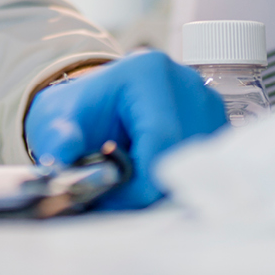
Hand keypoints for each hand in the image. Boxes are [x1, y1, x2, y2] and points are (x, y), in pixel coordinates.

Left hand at [24, 52, 225, 208]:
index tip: (110, 202)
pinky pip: (207, 169)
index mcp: (149, 72)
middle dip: (149, 189)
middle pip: (184, 157)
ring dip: (165, 189)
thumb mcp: (57, 121)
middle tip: (115, 199)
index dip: (140, 183)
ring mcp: (208, 104)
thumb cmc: (80, 114)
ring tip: (129, 185)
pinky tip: (151, 178)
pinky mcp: (217, 127)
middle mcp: (188, 83)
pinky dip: (179, 184)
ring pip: (199, 169)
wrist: (94, 107)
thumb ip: (58, 139)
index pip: (161, 139)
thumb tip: (61, 156)